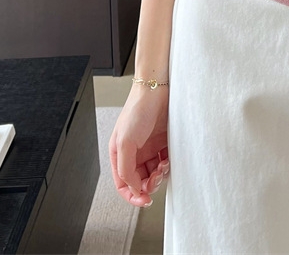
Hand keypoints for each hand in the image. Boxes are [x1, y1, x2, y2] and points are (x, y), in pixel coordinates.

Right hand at [109, 84, 170, 207]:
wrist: (157, 88)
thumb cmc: (138, 108)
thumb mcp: (125, 142)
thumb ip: (126, 168)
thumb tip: (134, 189)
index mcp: (120, 153)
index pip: (124, 184)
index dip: (133, 196)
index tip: (145, 200)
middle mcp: (134, 152)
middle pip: (141, 180)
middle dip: (150, 183)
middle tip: (157, 178)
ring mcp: (149, 147)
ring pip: (154, 173)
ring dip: (160, 174)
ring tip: (163, 166)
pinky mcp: (163, 141)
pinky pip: (166, 161)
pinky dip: (168, 164)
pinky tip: (168, 159)